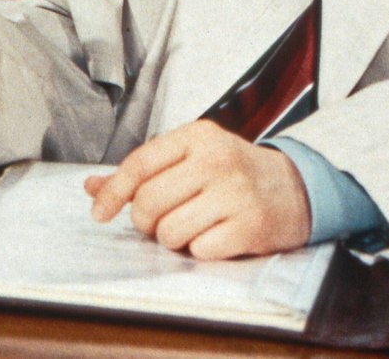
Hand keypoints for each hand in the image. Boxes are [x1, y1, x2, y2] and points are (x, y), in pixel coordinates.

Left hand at [84, 121, 311, 259]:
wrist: (296, 189)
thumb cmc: (233, 173)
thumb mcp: (191, 157)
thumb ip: (143, 171)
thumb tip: (92, 187)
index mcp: (196, 136)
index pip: (139, 164)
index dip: (113, 192)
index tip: (99, 213)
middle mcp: (216, 160)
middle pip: (149, 202)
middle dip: (144, 222)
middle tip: (158, 222)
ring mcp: (235, 193)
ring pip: (169, 230)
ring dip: (172, 238)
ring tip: (191, 227)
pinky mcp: (251, 226)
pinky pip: (199, 250)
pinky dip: (199, 250)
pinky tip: (214, 236)